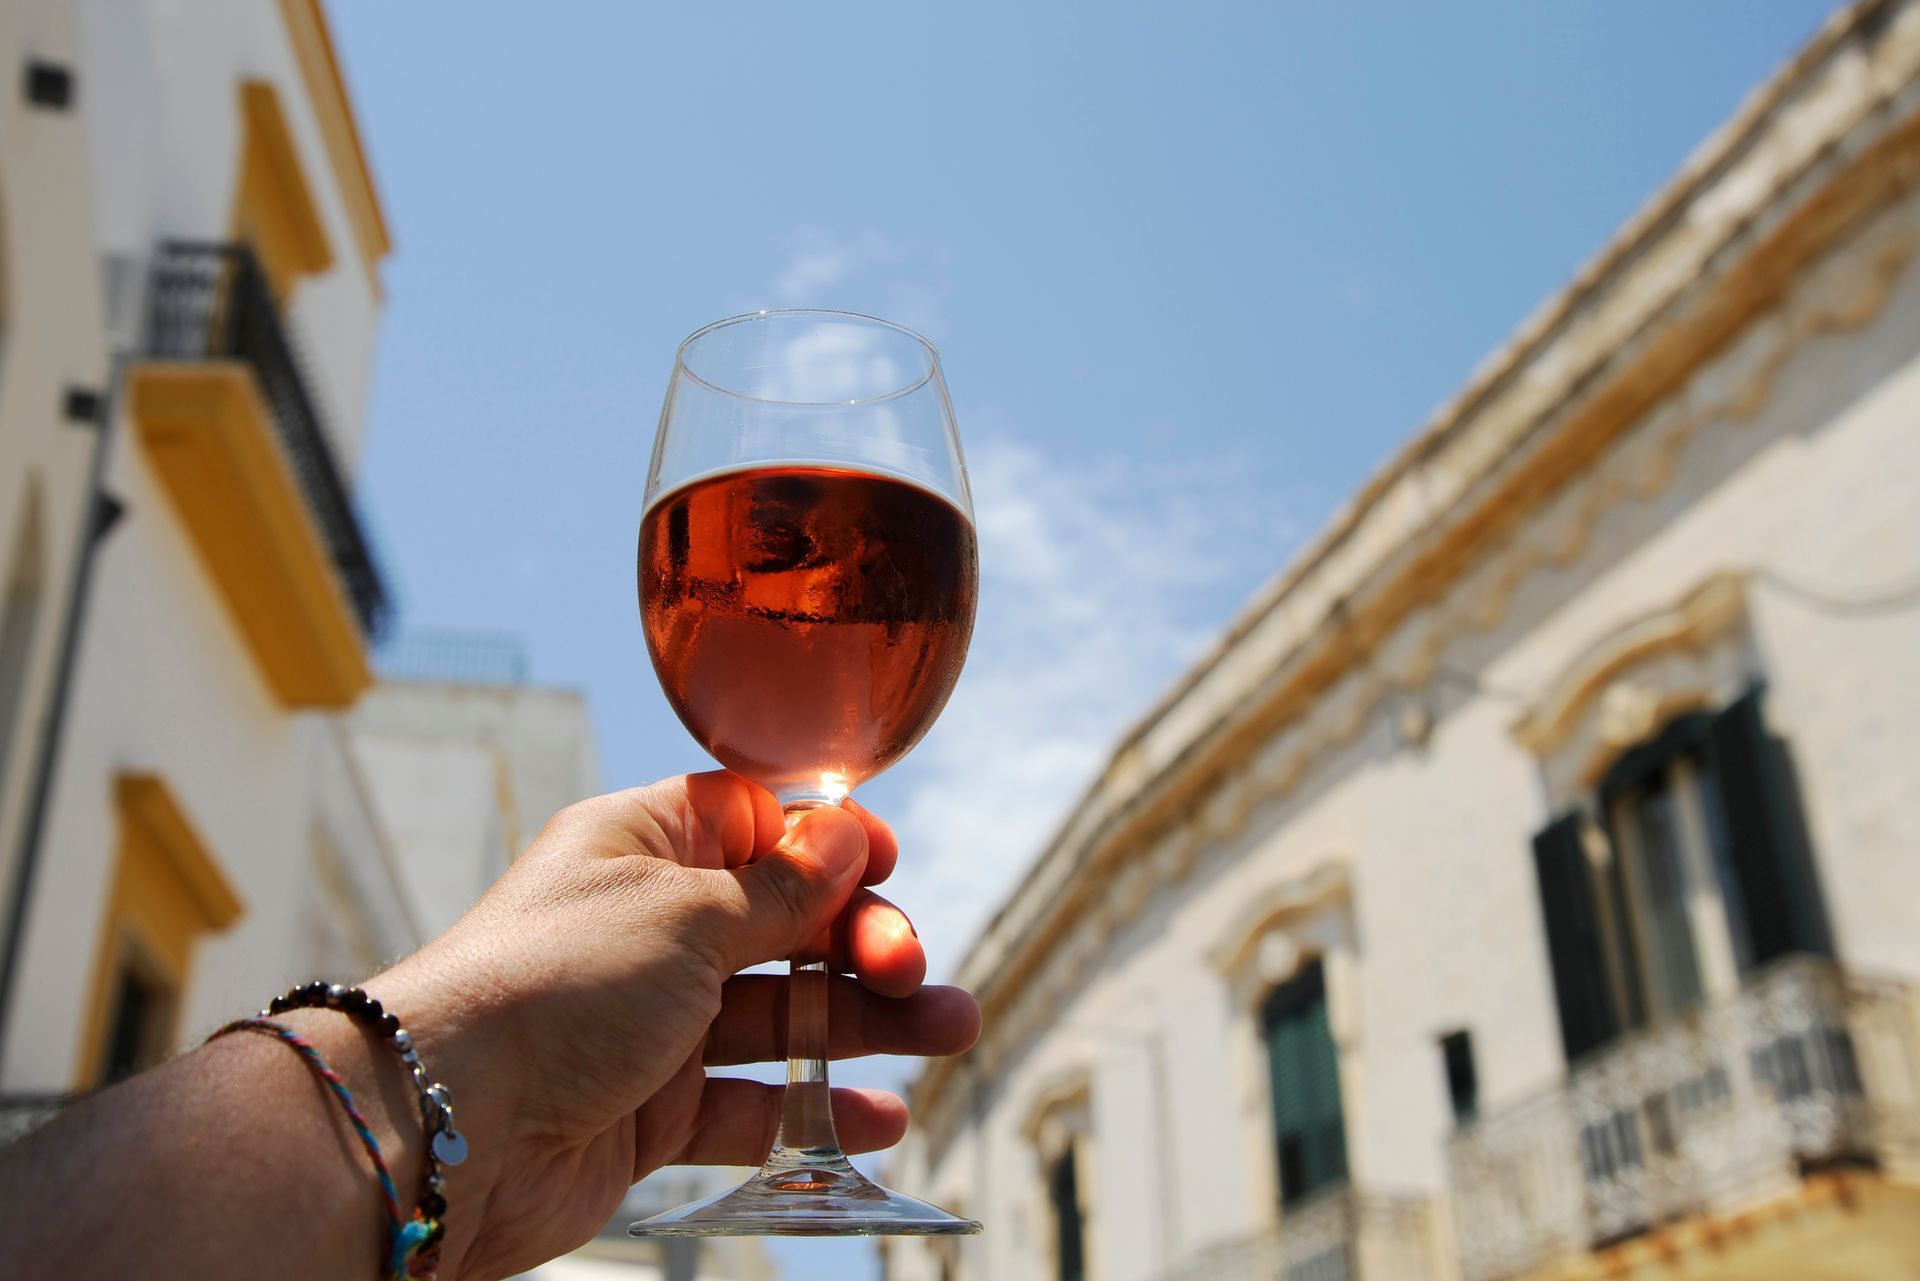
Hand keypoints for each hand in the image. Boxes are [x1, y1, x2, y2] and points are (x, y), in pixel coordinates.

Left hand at [363, 772, 979, 1279]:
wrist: (444, 1125)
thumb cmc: (553, 985)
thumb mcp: (687, 914)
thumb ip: (781, 887)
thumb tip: (848, 829)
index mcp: (644, 849)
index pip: (755, 824)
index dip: (827, 840)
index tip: (889, 860)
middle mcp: (651, 929)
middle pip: (786, 922)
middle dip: (865, 939)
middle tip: (914, 968)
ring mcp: (653, 1022)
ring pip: (782, 1013)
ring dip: (866, 1022)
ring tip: (952, 1031)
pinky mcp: (651, 1110)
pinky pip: (751, 1104)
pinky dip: (816, 1108)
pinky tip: (879, 1115)